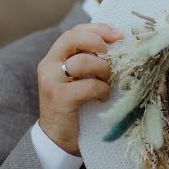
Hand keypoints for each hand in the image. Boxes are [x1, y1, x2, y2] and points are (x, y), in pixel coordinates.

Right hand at [38, 23, 122, 154]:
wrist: (57, 139)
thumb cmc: (76, 107)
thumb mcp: (79, 80)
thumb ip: (89, 62)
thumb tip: (119, 46)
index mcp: (54, 57)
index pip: (74, 32)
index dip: (98, 29)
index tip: (118, 35)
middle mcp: (49, 65)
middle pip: (74, 38)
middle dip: (98, 43)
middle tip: (112, 57)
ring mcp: (52, 81)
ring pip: (82, 61)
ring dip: (103, 70)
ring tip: (107, 82)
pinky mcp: (59, 98)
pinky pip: (88, 85)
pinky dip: (101, 89)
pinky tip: (102, 97)